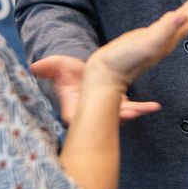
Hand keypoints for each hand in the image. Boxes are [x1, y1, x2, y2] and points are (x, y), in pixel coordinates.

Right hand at [31, 56, 161, 123]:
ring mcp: (106, 112)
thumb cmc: (66, 71)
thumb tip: (32, 67)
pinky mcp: (118, 107)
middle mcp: (92, 115)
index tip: (110, 112)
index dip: (98, 118)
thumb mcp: (57, 67)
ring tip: (149, 108)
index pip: (86, 117)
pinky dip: (143, 108)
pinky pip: (132, 109)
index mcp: (75, 111)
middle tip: (134, 112)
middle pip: (107, 120)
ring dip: (135, 113)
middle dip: (121, 116)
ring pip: (121, 117)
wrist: (79, 72)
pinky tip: (155, 106)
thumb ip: (46, 68)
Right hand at [89, 0, 187, 86]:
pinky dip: (173, 18)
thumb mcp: (148, 44)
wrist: (107, 74)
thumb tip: (184, 15)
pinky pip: (166, 26)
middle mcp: (167, 40)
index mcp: (170, 39)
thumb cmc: (125, 62)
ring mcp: (157, 40)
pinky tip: (173, 15)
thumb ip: (166, 29)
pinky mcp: (146, 39)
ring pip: (178, 22)